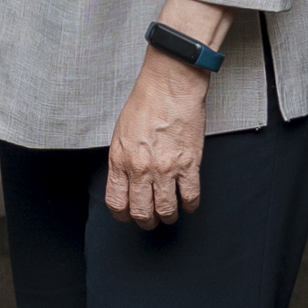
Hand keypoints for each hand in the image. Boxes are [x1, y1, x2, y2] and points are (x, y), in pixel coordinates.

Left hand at [105, 53, 211, 227]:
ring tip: (170, 214)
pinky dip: (189, 205)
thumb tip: (125, 179)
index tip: (128, 216)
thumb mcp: (121, 132)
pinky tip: (187, 203)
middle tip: (151, 220)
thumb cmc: (146, 101)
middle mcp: (141, 169)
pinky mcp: (188, 164)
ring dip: (168, 216)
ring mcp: (165, 169)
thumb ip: (122, 158)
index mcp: (120, 160)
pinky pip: (190, 196)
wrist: (170, 85)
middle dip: (146, 221)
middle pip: (141, 211)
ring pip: (165, 209)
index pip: (117, 202)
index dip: (123, 215)